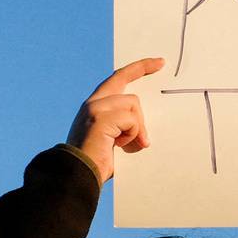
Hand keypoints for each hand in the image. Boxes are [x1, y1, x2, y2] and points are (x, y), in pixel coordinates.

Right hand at [67, 57, 163, 182]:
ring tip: (126, 146)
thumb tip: (145, 133)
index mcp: (94, 106)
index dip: (137, 69)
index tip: (158, 63)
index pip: (117, 79)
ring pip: (132, 104)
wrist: (79, 174)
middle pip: (125, 84)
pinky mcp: (100, 117)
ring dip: (137, 127)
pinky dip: (132, 135)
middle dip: (142, 78)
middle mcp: (93, 102)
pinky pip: (131, 120)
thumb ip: (125, 127)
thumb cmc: (97, 162)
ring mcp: (95, 108)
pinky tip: (119, 146)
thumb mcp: (114, 140)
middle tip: (159, 74)